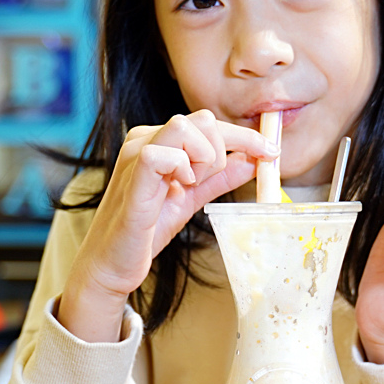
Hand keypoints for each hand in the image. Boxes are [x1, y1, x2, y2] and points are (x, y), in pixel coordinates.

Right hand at [59, 110, 275, 341]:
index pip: (208, 122)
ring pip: (185, 127)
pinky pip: (162, 153)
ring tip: (190, 186)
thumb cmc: (146, 230)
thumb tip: (251, 160)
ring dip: (203, 158)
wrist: (113, 263)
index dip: (244, 136)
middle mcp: (144, 139)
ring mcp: (135, 155)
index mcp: (158, 140)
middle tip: (207, 183)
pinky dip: (181, 167)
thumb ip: (219, 179)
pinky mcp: (132, 178)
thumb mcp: (192, 199)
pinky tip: (180, 187)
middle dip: (221, 151)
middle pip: (202, 120)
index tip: (270, 152)